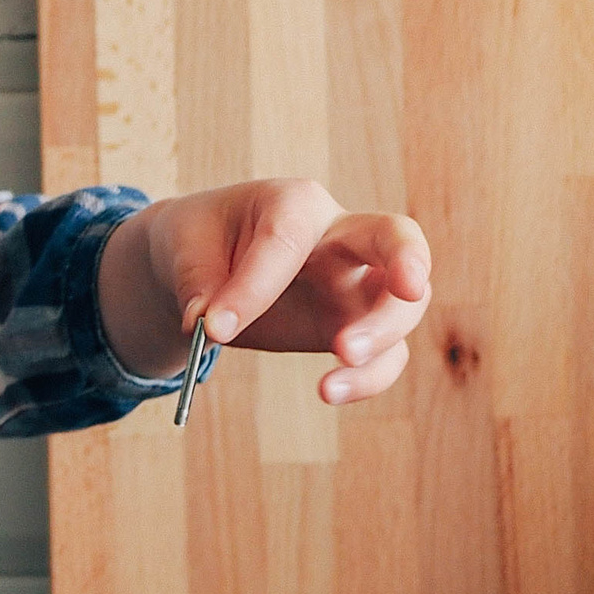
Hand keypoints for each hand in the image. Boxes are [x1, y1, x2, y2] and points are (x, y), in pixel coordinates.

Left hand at [97, 183, 431, 407]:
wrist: (203, 267)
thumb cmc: (199, 241)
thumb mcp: (183, 248)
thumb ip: (199, 285)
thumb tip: (207, 326)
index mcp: (294, 202)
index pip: (288, 238)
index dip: (254, 285)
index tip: (212, 328)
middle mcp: (340, 236)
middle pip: (397, 237)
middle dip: (410, 257)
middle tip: (408, 288)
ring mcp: (355, 284)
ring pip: (404, 305)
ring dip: (383, 334)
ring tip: (342, 358)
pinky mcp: (354, 328)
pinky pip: (387, 355)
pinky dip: (369, 377)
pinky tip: (329, 391)